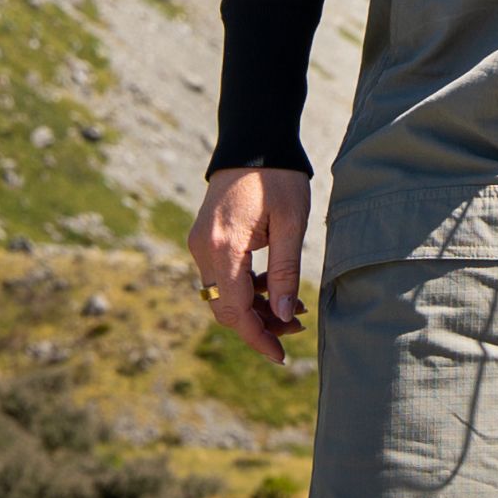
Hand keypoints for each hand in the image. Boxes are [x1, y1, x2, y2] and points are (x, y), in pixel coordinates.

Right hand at [189, 166, 314, 362]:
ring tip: (295, 308)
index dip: (258, 336)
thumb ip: (285, 270)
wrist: (253, 142)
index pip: (236, 309)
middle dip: (260, 324)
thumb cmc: (278, 178)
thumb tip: (285, 315)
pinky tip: (274, 288)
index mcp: (223, 247)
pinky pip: (222, 278)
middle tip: (298, 327)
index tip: (279, 356)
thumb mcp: (291, 223)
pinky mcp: (204, 241)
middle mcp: (202, 250)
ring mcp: (199, 245)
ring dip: (255, 307)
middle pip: (226, 308)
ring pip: (223, 296)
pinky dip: (246, 289)